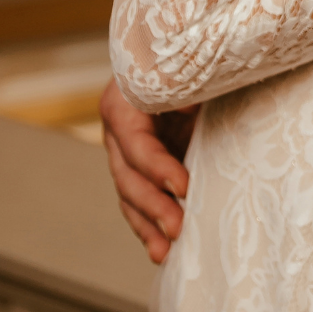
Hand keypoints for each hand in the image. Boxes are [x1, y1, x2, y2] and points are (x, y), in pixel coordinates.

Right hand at [101, 77, 198, 264]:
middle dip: (152, 205)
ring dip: (148, 226)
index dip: (157, 166)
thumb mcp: (190, 70)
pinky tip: (162, 252)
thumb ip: (188, 85)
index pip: (134, 142)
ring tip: (166, 252)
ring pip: (130, 196)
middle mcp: (117, 132)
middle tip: (178, 227)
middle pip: (127, 175)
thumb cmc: (191, 61)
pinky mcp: (142, 172)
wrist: (190, 59)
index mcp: (123, 102)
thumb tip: (194, 102)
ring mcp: (126, 155)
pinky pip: (140, 204)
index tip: (184, 187)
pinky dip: (150, 228)